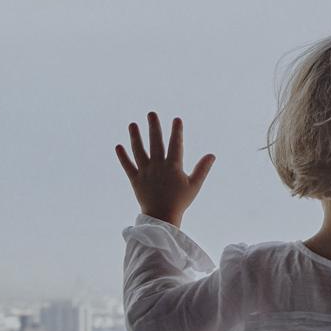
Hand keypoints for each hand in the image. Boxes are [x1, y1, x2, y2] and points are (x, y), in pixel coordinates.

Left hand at [115, 112, 214, 227]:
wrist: (162, 217)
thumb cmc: (180, 201)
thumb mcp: (194, 185)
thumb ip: (202, 169)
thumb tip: (212, 155)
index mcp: (173, 167)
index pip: (175, 145)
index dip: (176, 131)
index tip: (176, 119)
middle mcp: (158, 166)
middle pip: (155, 142)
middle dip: (154, 127)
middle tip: (151, 113)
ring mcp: (145, 172)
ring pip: (139, 151)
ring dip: (135, 136)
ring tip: (132, 124)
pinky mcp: (135, 180)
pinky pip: (128, 166)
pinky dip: (122, 156)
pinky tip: (118, 146)